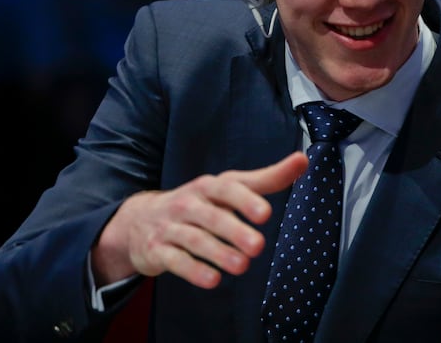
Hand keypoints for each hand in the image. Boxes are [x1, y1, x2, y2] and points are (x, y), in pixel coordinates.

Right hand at [91, 151, 308, 288]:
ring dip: (218, 253)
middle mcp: (188, 204)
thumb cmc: (199, 203)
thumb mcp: (228, 188)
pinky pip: (176, 261)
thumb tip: (302, 161)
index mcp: (208, 187)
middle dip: (235, 231)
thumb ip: (267, 178)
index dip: (245, 200)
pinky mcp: (158, 251)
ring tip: (243, 266)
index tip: (266, 214)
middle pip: (212, 217)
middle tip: (258, 246)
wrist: (139, 221)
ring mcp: (171, 228)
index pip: (227, 188)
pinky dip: (193, 270)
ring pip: (194, 240)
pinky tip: (213, 280)